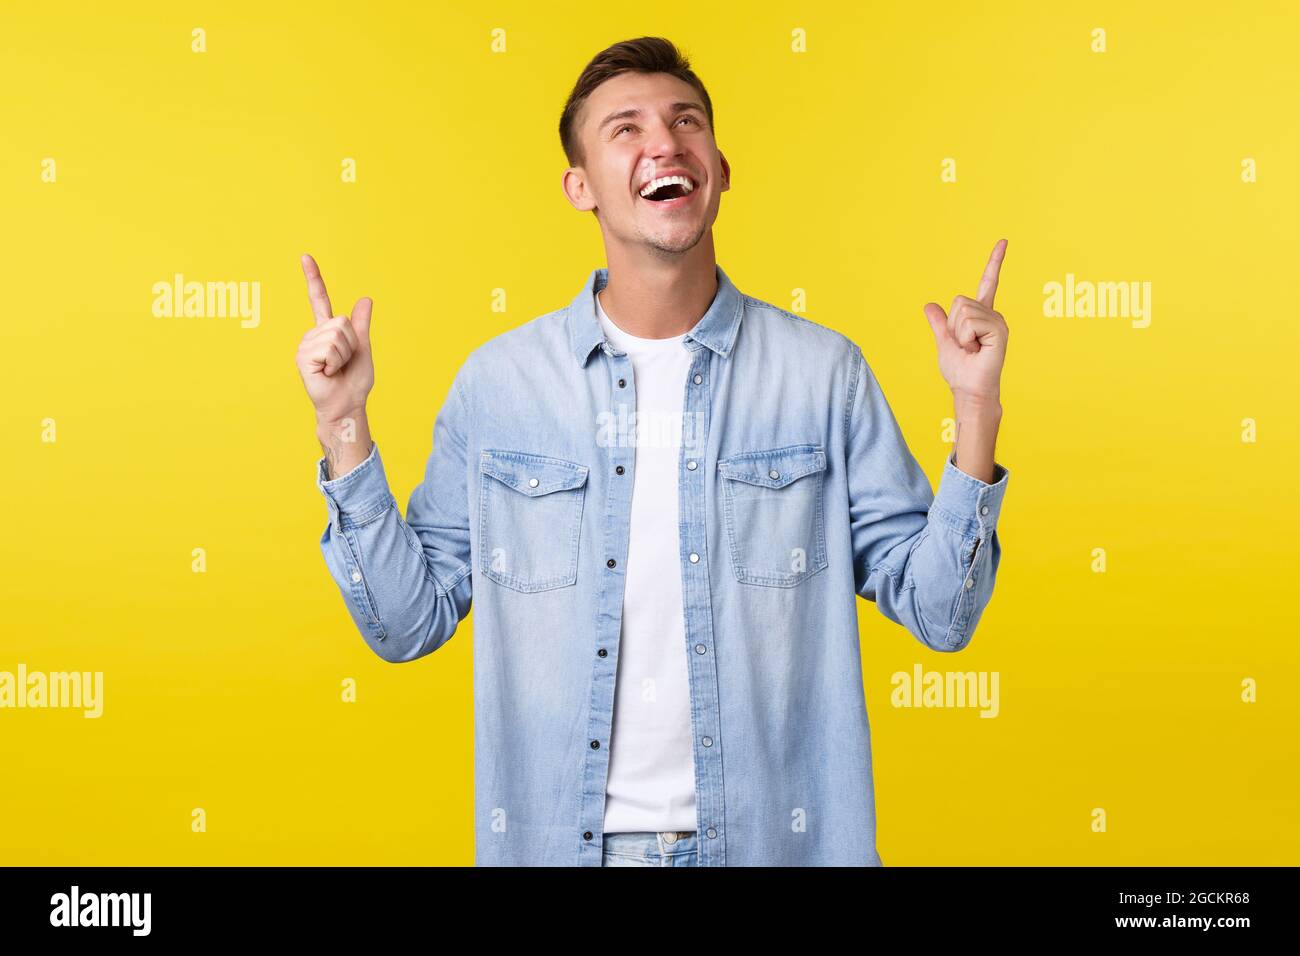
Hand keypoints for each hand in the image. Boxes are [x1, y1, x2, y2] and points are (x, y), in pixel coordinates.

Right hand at [295, 254, 374, 423]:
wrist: (348, 403)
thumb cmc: (354, 380)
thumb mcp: (363, 347)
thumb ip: (361, 324)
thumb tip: (365, 298)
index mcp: (327, 331)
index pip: (319, 299)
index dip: (313, 278)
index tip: (305, 256)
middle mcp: (313, 335)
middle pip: (341, 322)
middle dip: (351, 343)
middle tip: (344, 362)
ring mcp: (305, 346)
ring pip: (336, 335)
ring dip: (343, 355)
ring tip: (336, 368)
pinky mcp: (303, 358)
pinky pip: (329, 348)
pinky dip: (335, 362)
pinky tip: (328, 373)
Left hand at [922, 239, 1008, 407]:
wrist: (968, 389)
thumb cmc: (960, 370)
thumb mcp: (944, 342)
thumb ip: (939, 323)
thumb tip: (929, 306)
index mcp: (981, 315)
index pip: (988, 283)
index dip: (995, 262)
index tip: (1004, 241)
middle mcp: (992, 315)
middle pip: (959, 301)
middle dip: (953, 325)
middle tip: (964, 345)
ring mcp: (998, 322)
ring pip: (963, 311)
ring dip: (959, 334)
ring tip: (971, 349)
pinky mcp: (1000, 331)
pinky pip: (970, 323)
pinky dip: (966, 338)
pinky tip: (977, 350)